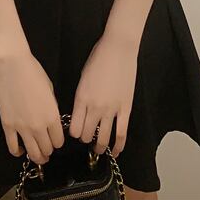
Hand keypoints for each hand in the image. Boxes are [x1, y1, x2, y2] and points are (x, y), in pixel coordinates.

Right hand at [0, 48, 65, 164]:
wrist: (14, 65)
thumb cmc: (34, 73)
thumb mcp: (50, 90)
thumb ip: (51, 108)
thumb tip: (50, 119)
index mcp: (52, 116)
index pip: (58, 141)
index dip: (58, 141)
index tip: (55, 139)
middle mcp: (39, 126)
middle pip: (46, 149)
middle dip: (48, 151)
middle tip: (47, 149)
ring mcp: (22, 127)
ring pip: (32, 153)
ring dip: (37, 156)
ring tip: (38, 155)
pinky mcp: (7, 125)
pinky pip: (12, 147)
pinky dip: (17, 152)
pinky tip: (20, 149)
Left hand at [68, 33, 138, 158]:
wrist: (118, 49)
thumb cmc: (98, 58)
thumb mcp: (82, 77)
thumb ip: (81, 97)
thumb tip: (81, 112)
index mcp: (81, 98)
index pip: (73, 128)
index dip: (74, 132)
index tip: (76, 131)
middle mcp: (94, 107)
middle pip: (86, 135)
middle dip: (85, 138)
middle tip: (87, 137)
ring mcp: (111, 109)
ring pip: (103, 138)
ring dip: (99, 145)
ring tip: (99, 147)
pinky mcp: (126, 109)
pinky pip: (122, 133)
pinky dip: (119, 146)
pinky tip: (116, 151)